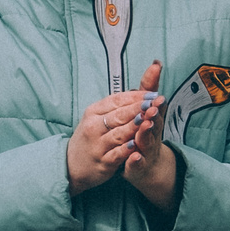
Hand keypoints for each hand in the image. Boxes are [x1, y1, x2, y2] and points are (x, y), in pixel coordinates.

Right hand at [66, 60, 163, 198]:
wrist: (73, 163)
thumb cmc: (94, 134)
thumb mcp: (104, 113)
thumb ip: (129, 97)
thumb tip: (155, 67)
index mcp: (94, 111)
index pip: (116, 100)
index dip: (136, 97)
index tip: (153, 94)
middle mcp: (93, 126)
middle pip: (118, 115)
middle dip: (137, 109)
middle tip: (154, 104)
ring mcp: (97, 145)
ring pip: (118, 134)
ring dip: (134, 127)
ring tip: (147, 121)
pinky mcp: (102, 162)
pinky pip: (115, 154)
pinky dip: (125, 150)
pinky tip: (135, 145)